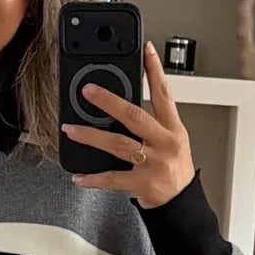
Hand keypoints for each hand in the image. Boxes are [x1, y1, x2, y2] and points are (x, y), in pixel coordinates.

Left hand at [65, 42, 197, 207]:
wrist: (183, 203)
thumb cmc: (175, 170)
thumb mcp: (173, 140)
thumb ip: (151, 123)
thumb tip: (119, 105)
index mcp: (173, 129)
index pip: (164, 93)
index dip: (155, 71)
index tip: (146, 51)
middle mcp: (164, 143)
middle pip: (135, 116)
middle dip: (109, 101)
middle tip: (88, 91)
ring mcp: (154, 164)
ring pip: (119, 145)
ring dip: (91, 136)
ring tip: (72, 129)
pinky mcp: (143, 184)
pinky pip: (113, 179)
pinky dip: (94, 178)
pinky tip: (79, 176)